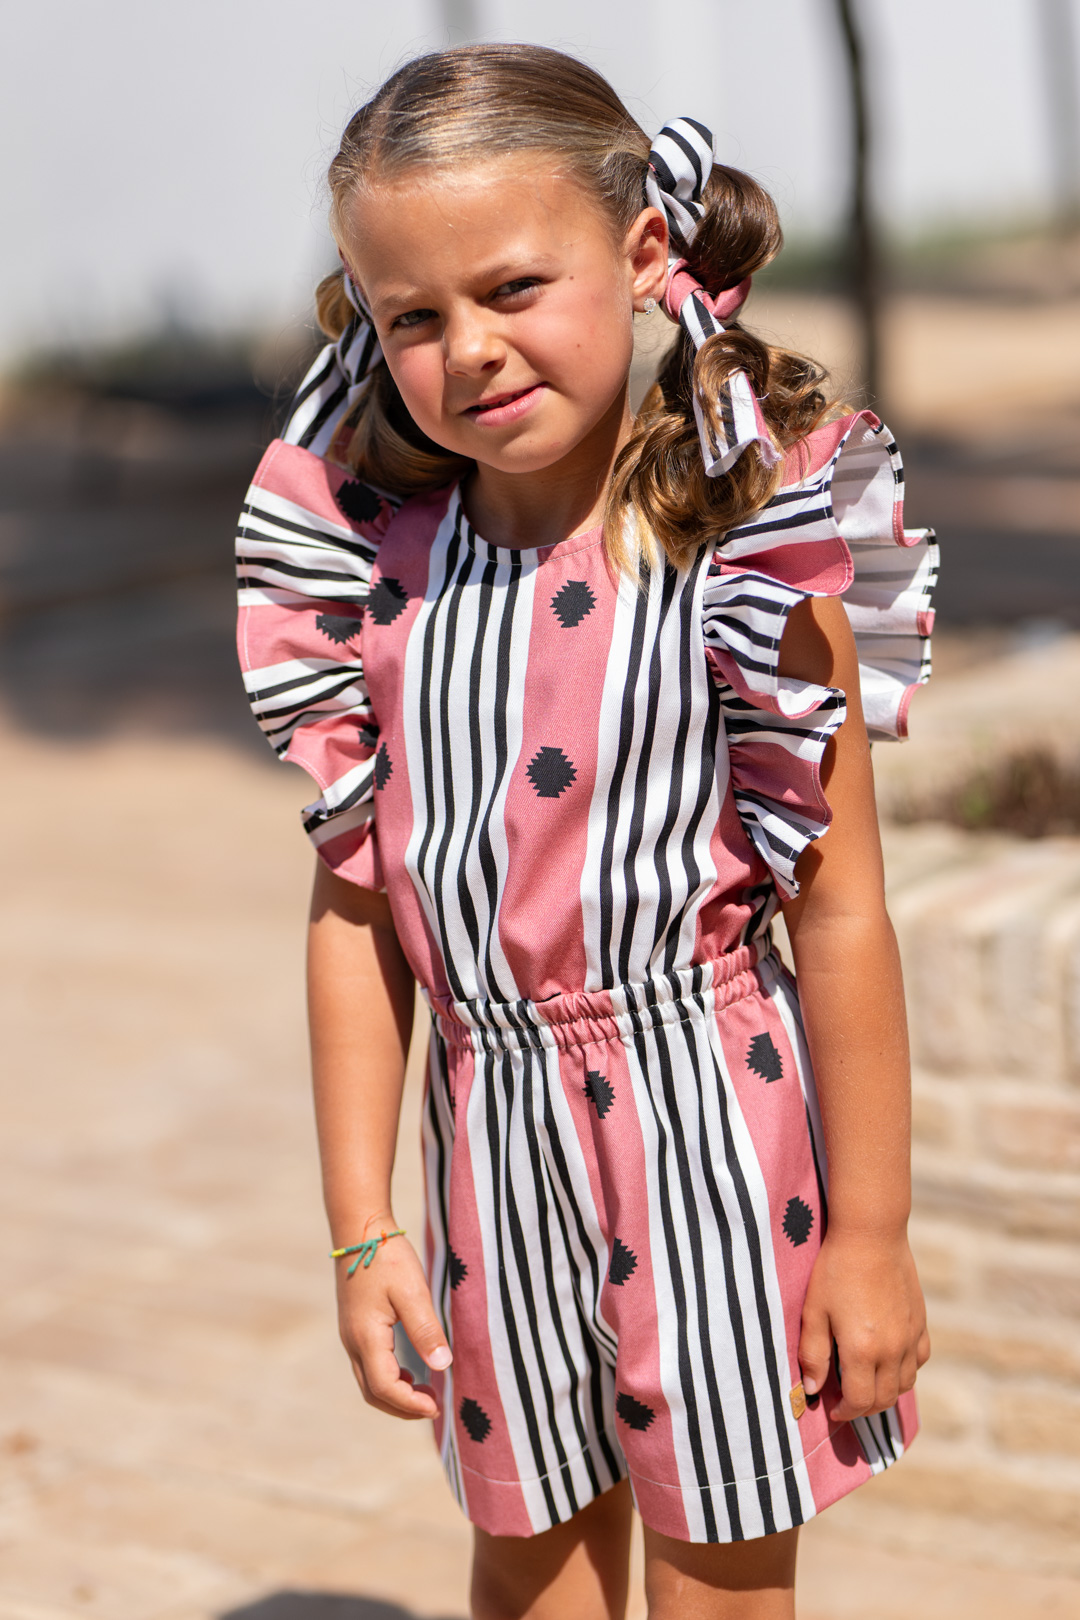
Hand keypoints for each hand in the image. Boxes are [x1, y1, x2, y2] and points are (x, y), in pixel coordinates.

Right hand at [334, 1218, 451, 1420]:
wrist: (359, 1230)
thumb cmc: (387, 1257)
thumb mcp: (411, 1291)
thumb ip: (426, 1329)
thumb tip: (442, 1366)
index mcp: (367, 1337)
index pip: (385, 1388)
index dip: (410, 1404)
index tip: (437, 1407)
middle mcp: (353, 1342)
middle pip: (373, 1392)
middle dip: (403, 1407)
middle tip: (435, 1407)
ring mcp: (351, 1336)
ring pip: (369, 1381)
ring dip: (396, 1395)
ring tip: (427, 1393)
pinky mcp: (355, 1328)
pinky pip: (369, 1366)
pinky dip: (389, 1379)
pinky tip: (411, 1372)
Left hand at [798, 1228, 929, 1423]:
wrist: (871, 1234)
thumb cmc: (836, 1270)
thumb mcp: (814, 1311)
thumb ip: (813, 1354)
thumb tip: (812, 1390)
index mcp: (862, 1350)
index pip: (859, 1401)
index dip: (844, 1413)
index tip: (832, 1410)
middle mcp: (892, 1350)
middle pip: (884, 1398)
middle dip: (863, 1408)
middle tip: (846, 1401)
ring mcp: (910, 1337)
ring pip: (905, 1384)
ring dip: (885, 1392)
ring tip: (865, 1383)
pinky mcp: (921, 1322)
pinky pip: (919, 1360)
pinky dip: (906, 1370)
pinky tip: (889, 1361)